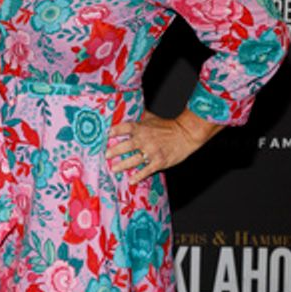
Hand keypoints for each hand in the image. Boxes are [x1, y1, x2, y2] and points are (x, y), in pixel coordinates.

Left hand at [106, 110, 220, 184]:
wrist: (185, 134)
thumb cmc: (167, 126)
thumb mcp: (151, 117)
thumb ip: (138, 116)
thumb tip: (125, 111)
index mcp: (141, 128)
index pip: (123, 128)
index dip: (113, 132)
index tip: (104, 136)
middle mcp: (144, 139)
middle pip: (125, 146)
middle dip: (114, 151)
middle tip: (105, 156)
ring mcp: (152, 152)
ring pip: (133, 160)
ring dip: (122, 165)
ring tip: (113, 169)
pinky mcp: (159, 162)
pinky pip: (146, 170)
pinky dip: (138, 176)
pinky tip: (131, 180)